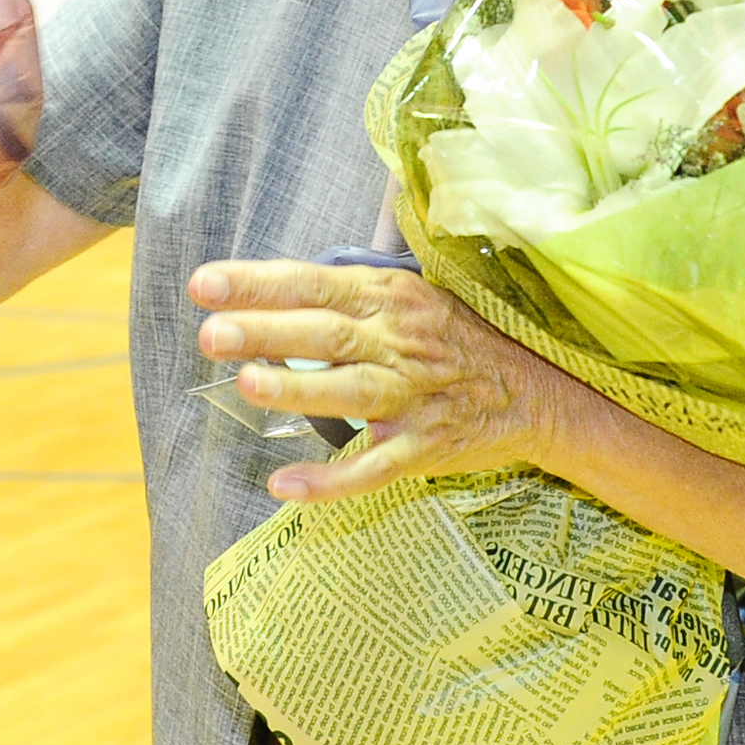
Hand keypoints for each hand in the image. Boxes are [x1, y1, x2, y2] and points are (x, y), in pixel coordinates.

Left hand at [191, 258, 574, 504]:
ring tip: (247, 385)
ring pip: (349, 393)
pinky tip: (284, 485)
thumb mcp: (418, 290)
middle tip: (210, 334)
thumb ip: (357, 280)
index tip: (204, 284)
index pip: (315, 283)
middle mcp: (400, 342)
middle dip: (265, 332)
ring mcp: (414, 397)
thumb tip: (295, 259)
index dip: (259, 283)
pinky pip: (373, 467)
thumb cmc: (461, 338)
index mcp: (391, 297)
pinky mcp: (425, 447)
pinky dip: (331, 481)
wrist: (540, 393)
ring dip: (298, 389)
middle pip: (326, 333)